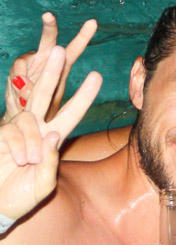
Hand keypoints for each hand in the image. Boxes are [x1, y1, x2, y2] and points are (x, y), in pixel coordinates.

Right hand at [0, 46, 101, 220]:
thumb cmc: (23, 195)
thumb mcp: (44, 184)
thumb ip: (50, 162)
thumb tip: (52, 134)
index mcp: (53, 138)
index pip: (71, 113)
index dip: (83, 96)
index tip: (97, 75)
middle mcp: (36, 129)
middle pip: (45, 94)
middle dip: (53, 72)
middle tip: (61, 49)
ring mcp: (17, 130)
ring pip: (30, 116)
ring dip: (32, 140)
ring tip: (29, 161)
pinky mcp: (1, 134)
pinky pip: (14, 131)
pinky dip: (20, 146)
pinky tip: (19, 159)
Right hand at [3, 13, 96, 123]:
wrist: (26, 116)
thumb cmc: (45, 107)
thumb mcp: (51, 102)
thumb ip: (41, 92)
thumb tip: (25, 86)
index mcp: (63, 65)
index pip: (74, 48)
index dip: (83, 36)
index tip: (93, 22)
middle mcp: (46, 59)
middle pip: (48, 40)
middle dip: (49, 27)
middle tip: (48, 15)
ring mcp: (30, 64)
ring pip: (24, 60)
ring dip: (25, 78)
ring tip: (28, 96)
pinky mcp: (16, 71)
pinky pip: (15, 73)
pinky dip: (18, 85)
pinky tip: (22, 97)